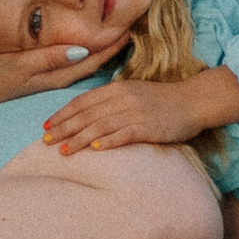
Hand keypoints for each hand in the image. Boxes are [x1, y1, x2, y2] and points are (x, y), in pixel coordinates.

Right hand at [0, 33, 130, 111]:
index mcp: (53, 74)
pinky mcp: (34, 76)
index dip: (111, 46)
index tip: (130, 30)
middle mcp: (53, 77)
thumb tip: (82, 50)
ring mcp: (44, 78)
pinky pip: (66, 66)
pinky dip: (81, 56)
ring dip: (98, 52)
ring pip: (80, 65)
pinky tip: (85, 48)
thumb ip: (50, 57)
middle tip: (131, 29)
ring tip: (115, 37)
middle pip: (91, 64)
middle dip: (110, 48)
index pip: (91, 60)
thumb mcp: (21, 65)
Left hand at [42, 69, 238, 154]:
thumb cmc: (162, 100)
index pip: (83, 101)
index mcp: (118, 88)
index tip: (46, 126)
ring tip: (64, 151)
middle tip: (45, 142)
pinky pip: (124, 134)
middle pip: (87, 114)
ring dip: (80, 138)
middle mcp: (123, 98)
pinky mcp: (149, 126)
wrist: (193, 101)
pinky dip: (108, 141)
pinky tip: (95, 149)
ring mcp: (136, 112)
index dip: (63, 114)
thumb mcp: (134, 94)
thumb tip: (89, 116)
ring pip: (101, 125)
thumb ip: (112, 102)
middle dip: (64, 128)